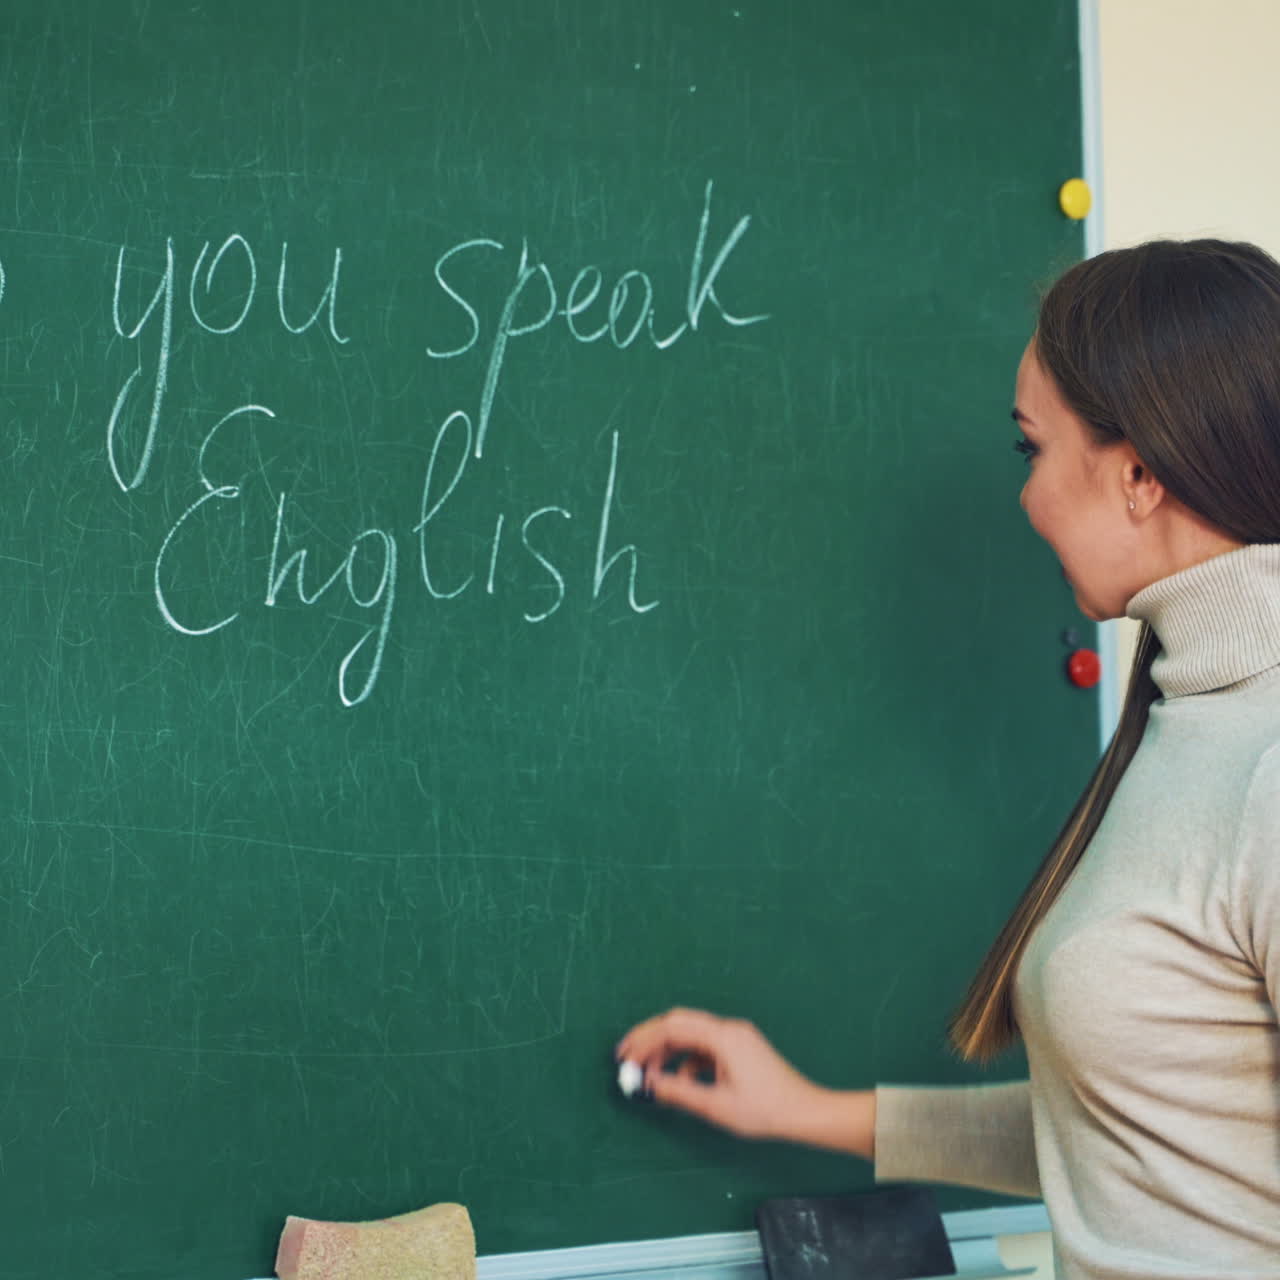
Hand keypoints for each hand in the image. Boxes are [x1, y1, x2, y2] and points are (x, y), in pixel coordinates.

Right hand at [615, 1007, 826, 1141]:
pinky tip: (682, 1082)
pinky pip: (705, 1046)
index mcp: (723, 1037)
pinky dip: (687, 1059)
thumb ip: (679, 1091)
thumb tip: (649, 1083)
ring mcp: (735, 1037)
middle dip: (651, 1039)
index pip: (673, 1028)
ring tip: (651, 1074)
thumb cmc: (766, 1110)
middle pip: (679, 1023)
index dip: (644, 1041)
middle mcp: (728, 1029)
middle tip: (627, 1057)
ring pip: (691, 1033)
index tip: (625, 1058)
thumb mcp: (716, 1105)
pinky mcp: (739, 1048)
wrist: (805, 1112)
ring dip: (668, 1050)